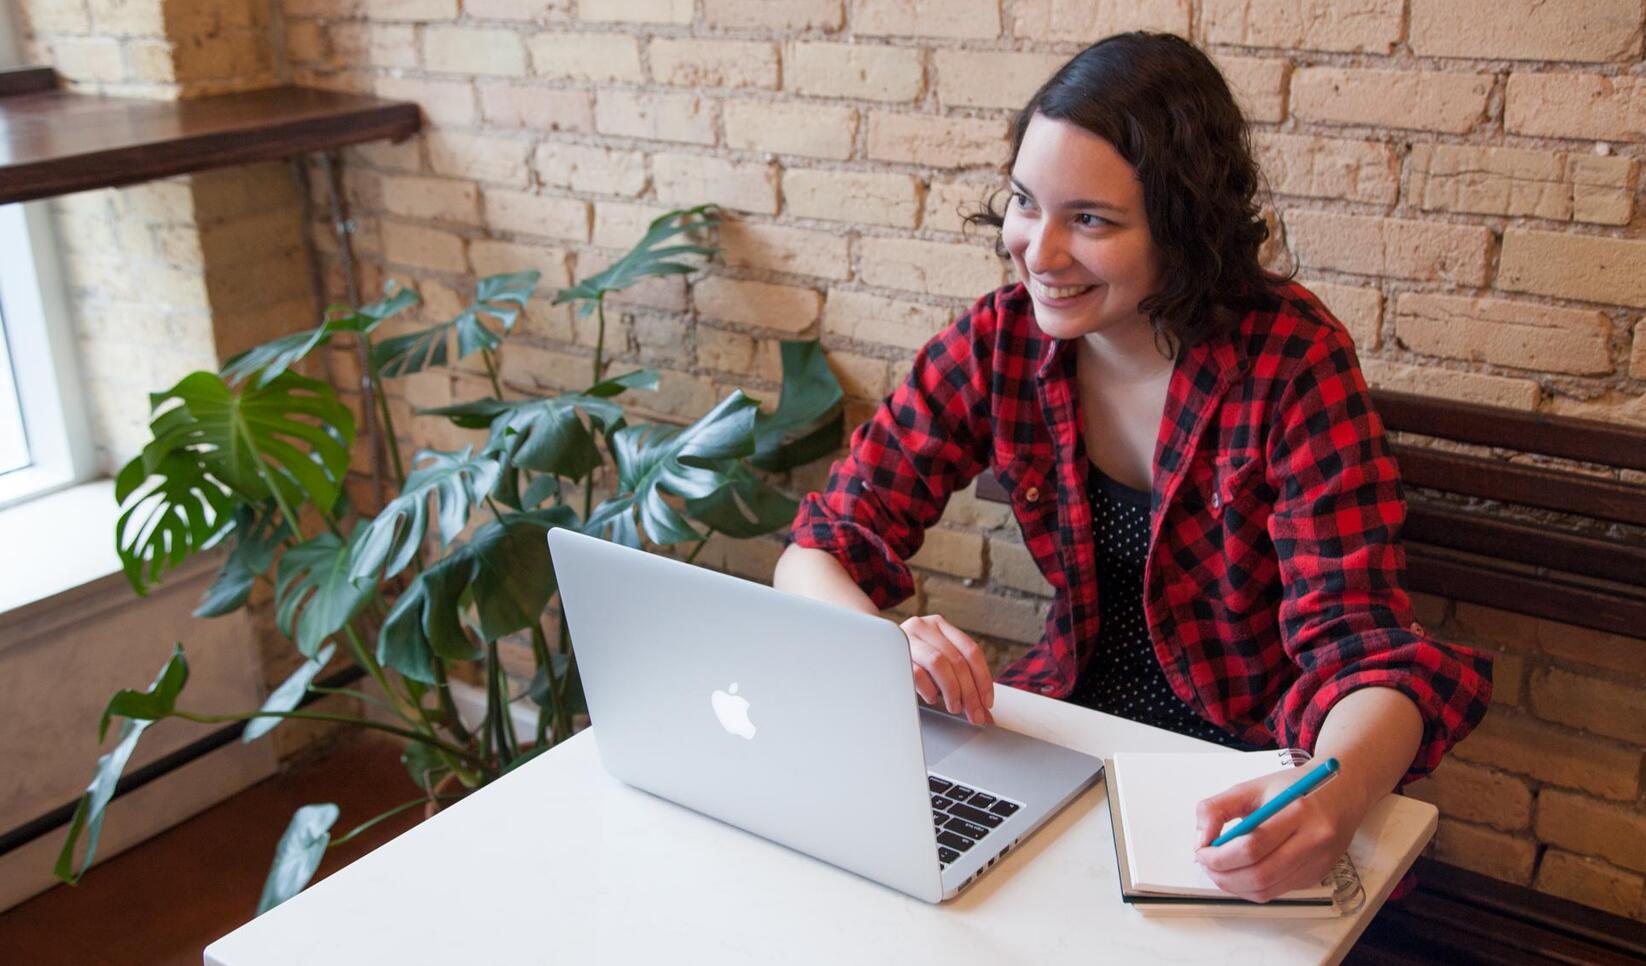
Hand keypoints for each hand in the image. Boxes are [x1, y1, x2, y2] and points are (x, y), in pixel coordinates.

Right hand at [901, 614, 993, 725]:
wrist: (872, 649)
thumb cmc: (910, 660)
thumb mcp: (937, 663)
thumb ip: (959, 679)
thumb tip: (984, 711)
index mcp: (940, 625)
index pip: (971, 650)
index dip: (983, 678)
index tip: (987, 702)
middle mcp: (924, 626)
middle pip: (957, 660)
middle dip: (970, 692)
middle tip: (975, 714)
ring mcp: (907, 638)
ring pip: (939, 663)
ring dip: (952, 691)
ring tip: (954, 707)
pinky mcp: (893, 654)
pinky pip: (917, 672)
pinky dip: (929, 689)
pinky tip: (931, 698)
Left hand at [1191, 767, 1362, 901]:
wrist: (1340, 792)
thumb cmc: (1295, 788)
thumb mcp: (1252, 786)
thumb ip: (1218, 808)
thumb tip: (1202, 839)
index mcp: (1298, 811)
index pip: (1252, 845)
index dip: (1220, 855)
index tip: (1202, 851)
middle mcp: (1314, 840)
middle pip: (1260, 874)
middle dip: (1223, 875)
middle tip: (1206, 863)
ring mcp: (1318, 862)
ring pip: (1267, 890)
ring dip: (1234, 886)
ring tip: (1219, 869)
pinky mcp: (1316, 875)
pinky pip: (1277, 892)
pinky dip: (1251, 887)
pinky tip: (1240, 873)